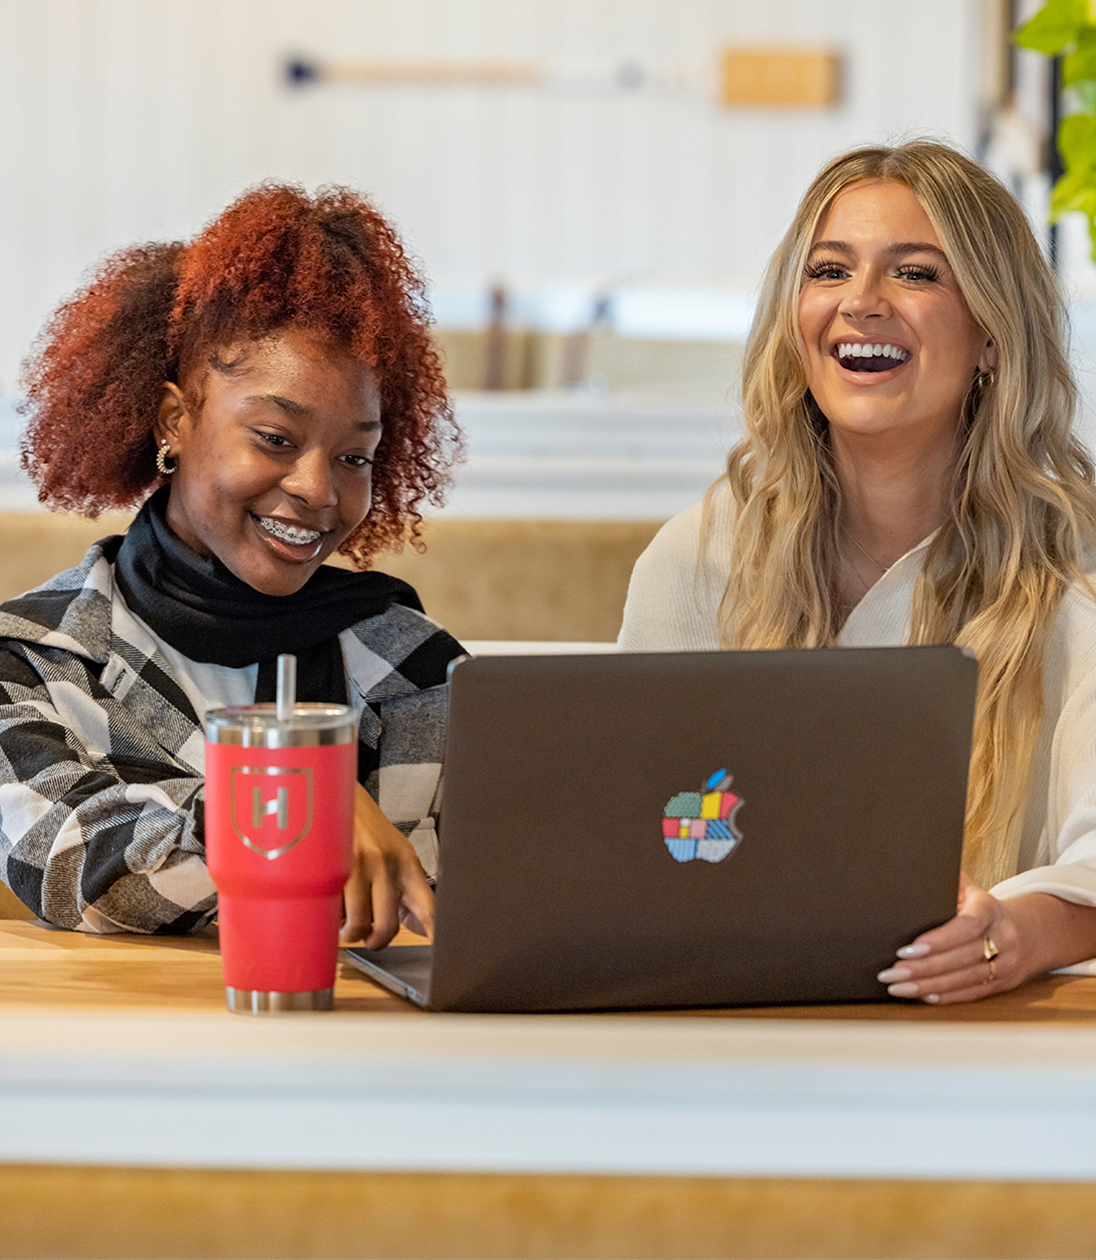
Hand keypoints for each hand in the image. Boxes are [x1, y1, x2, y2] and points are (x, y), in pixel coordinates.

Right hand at [340, 782, 434, 948]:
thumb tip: (419, 927)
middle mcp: (388, 864)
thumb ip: (405, 889)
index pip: (429, 907)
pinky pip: (334, 911)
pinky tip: (331, 909)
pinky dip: (332, 919)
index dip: (434, 934)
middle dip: (377, 942)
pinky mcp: (333, 866)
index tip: (442, 954)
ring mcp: (360, 865)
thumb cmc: (364, 827)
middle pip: (389, 926)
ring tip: (346, 926)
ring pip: (359, 924)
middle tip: (369, 939)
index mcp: (408, 864)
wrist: (335, 792)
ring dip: (351, 934)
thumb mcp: (394, 852)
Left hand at [877, 874, 1025, 1003]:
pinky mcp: (1002, 984)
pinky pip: (972, 993)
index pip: (965, 927)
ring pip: (964, 980)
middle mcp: (1002, 938)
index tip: (908, 949)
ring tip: (898, 987)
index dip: (937, 940)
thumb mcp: (969, 888)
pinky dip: (946, 997)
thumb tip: (911, 874)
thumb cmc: (983, 907)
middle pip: (961, 958)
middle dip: (923, 968)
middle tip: (891, 972)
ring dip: (928, 986)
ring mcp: (1005, 964)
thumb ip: (944, 882)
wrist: (1030, 931)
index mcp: (989, 909)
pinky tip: (923, 996)